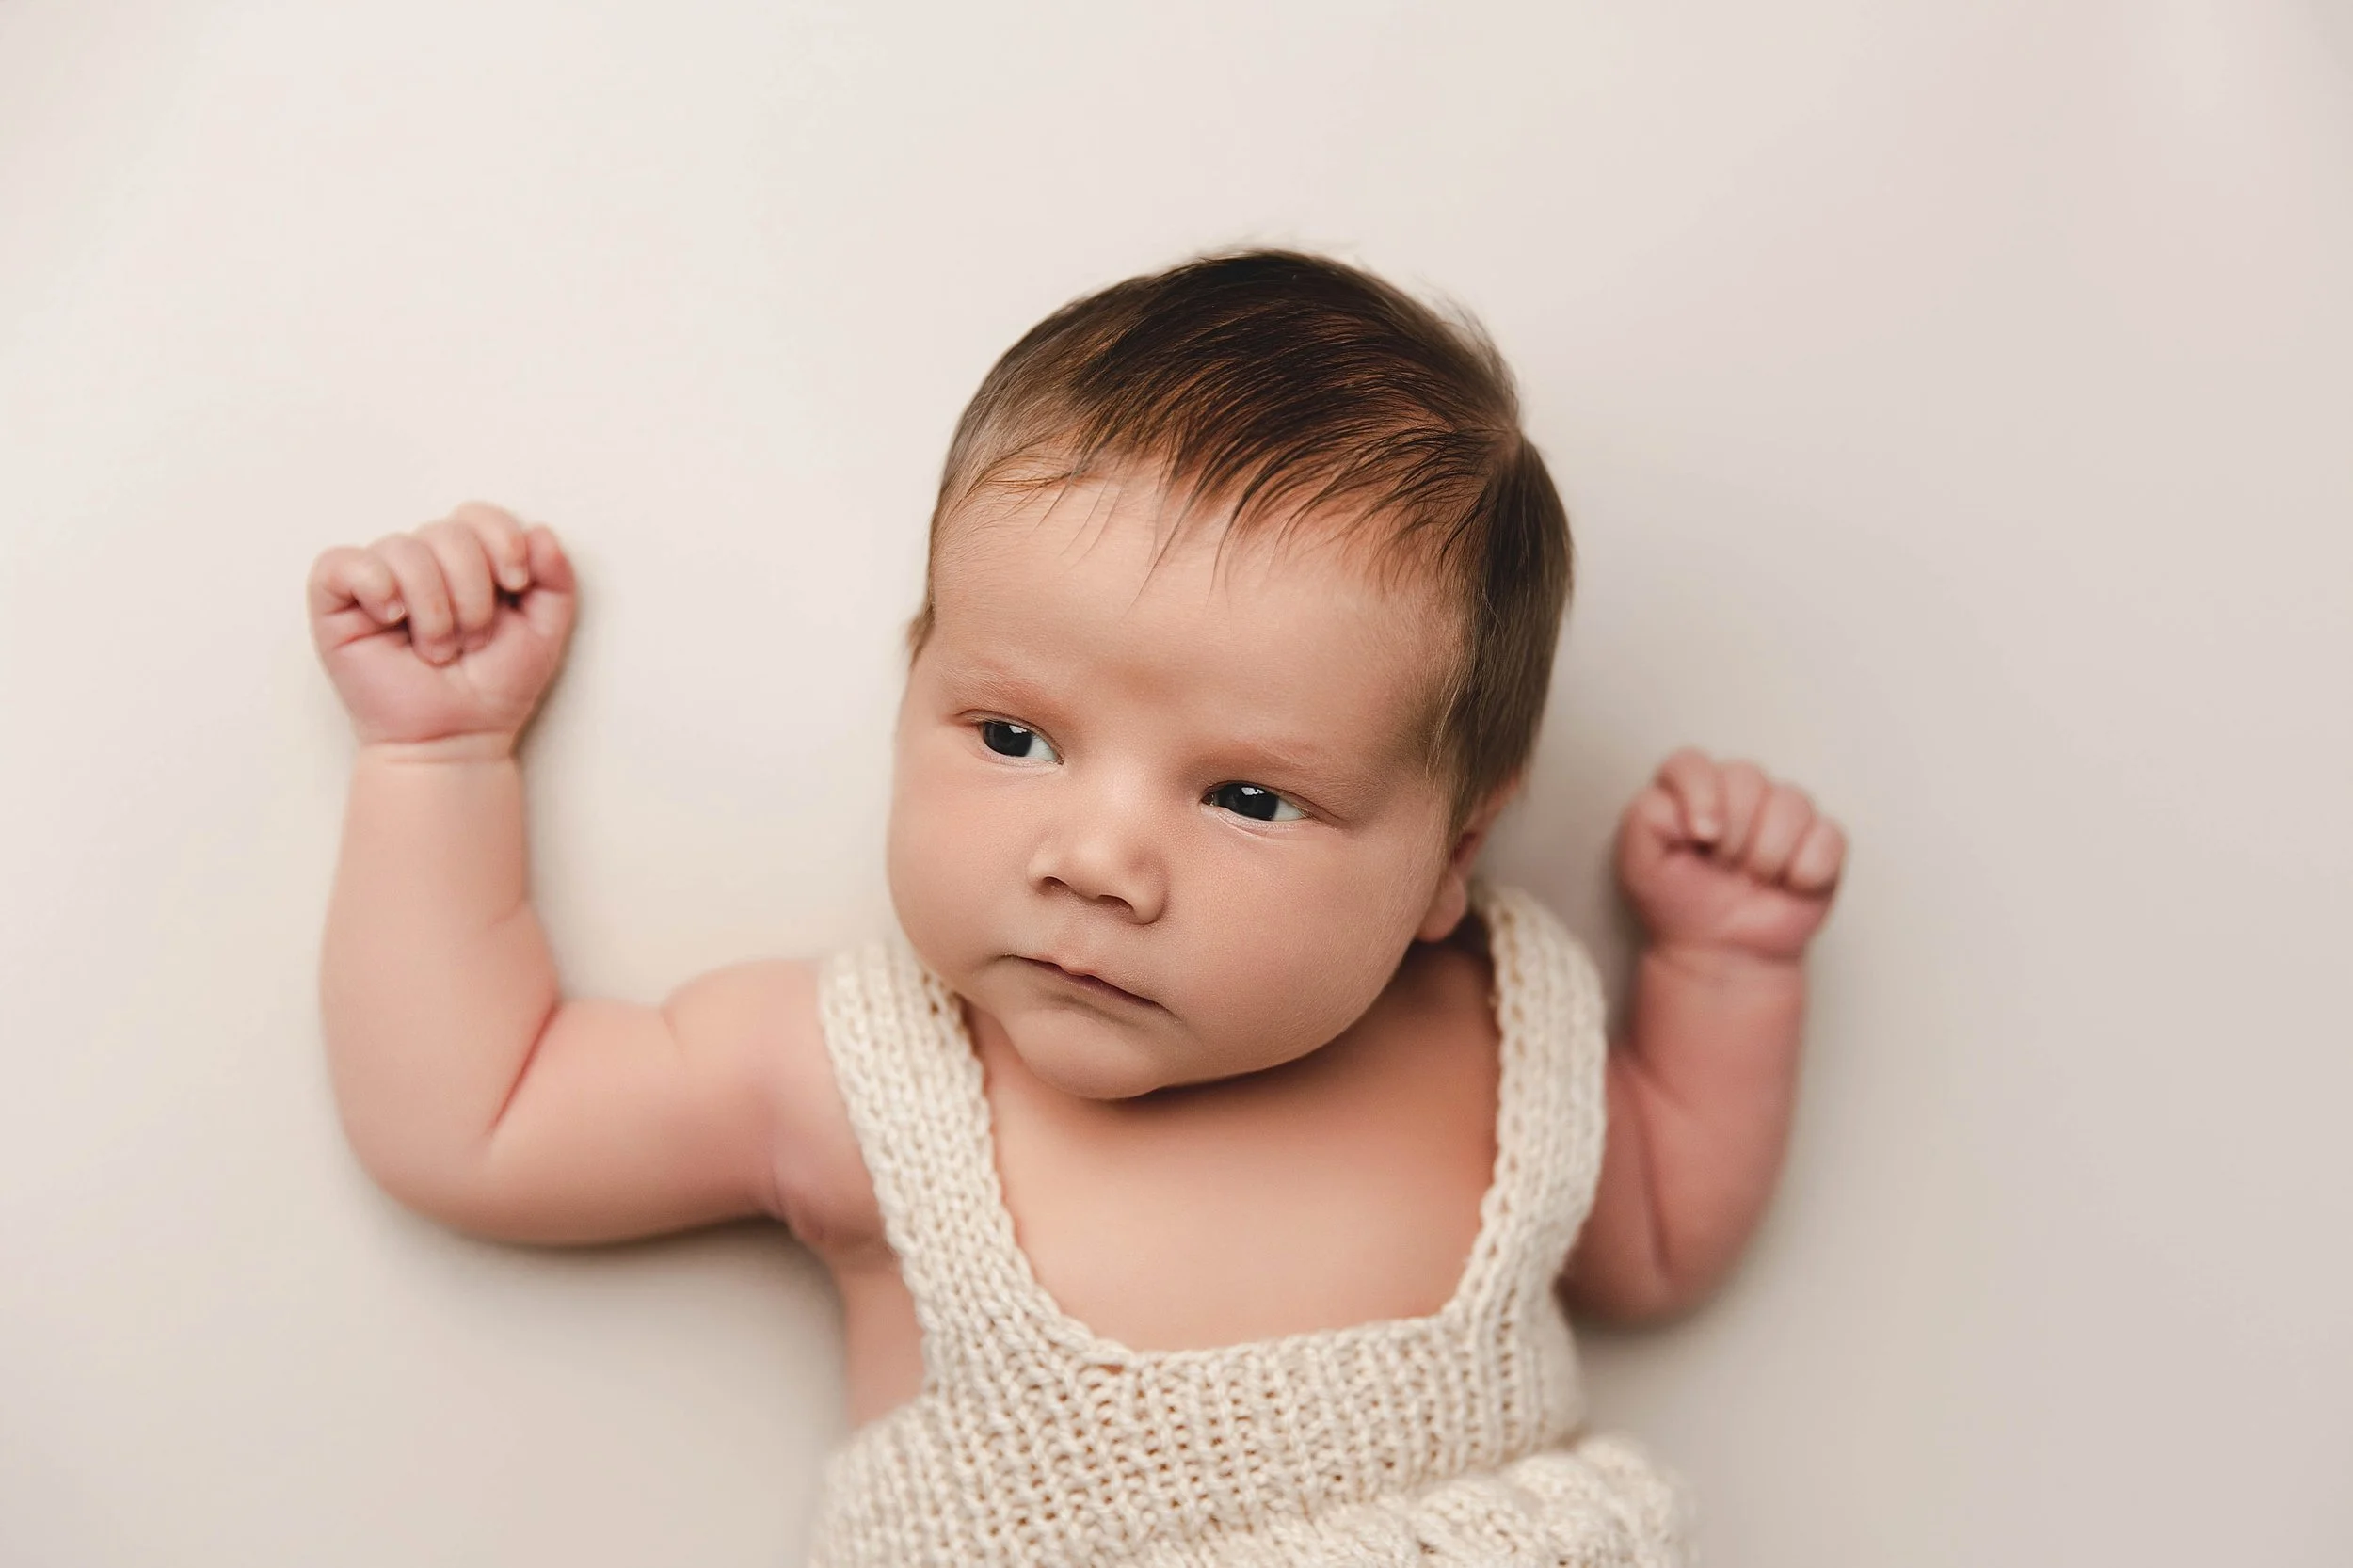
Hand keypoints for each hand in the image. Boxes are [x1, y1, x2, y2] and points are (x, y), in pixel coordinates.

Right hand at [307, 502, 577, 751]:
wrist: (456, 737)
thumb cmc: (495, 688)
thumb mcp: (545, 630)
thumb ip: (556, 578)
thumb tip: (540, 530)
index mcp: (467, 560)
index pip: (478, 515)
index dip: (502, 540)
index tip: (516, 584)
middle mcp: (421, 562)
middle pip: (446, 532)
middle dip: (472, 592)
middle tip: (472, 641)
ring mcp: (377, 580)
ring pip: (403, 548)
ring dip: (433, 607)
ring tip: (437, 650)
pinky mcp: (334, 603)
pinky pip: (340, 564)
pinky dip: (374, 585)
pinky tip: (392, 619)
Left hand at [1616, 749, 1846, 961]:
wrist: (1719, 951)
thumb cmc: (1679, 902)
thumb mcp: (1638, 862)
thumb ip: (1646, 817)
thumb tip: (1687, 804)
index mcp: (1690, 789)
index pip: (1692, 763)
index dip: (1701, 795)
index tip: (1702, 837)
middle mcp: (1738, 791)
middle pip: (1747, 777)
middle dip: (1733, 835)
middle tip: (1722, 867)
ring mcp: (1784, 812)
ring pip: (1792, 802)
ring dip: (1768, 855)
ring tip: (1752, 879)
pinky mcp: (1822, 840)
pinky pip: (1829, 836)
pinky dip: (1807, 869)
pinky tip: (1788, 886)